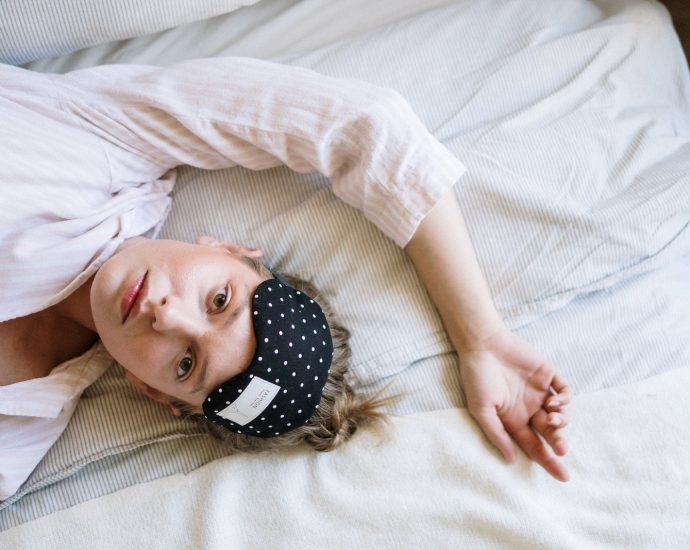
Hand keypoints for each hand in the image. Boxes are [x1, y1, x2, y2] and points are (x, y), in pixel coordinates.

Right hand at [457, 325, 572, 481]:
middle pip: (551, 433)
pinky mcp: (548, 375)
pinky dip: (565, 401)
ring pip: (561, 414)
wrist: (483, 344)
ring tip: (552, 420)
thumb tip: (512, 460)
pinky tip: (554, 402)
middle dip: (558, 443)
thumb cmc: (477, 377)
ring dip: (562, 422)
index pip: (534, 446)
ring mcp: (540, 392)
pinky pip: (565, 392)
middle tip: (561, 449)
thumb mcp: (481, 410)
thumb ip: (497, 434)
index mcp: (513, 420)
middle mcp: (529, 409)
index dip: (549, 462)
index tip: (563, 476)